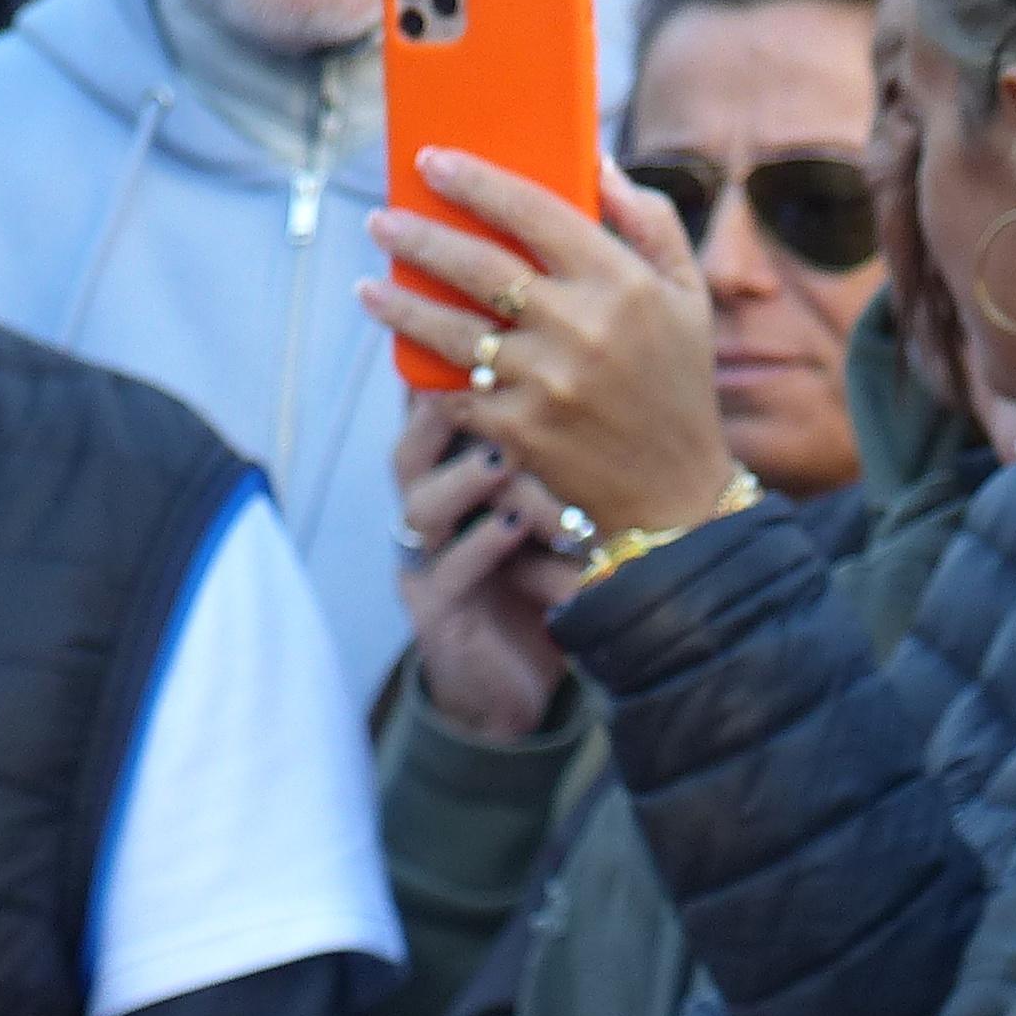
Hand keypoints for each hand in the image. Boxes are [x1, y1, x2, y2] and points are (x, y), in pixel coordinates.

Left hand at [359, 155, 738, 539]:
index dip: (476, 182)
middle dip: (418, 237)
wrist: (672, 489)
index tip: (432, 162)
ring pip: (451, 330)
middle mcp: (580, 327)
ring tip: (369, 286)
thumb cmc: (677, 380)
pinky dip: (429, 372)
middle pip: (478, 266)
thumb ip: (649, 221)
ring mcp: (544, 382)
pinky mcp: (518, 431)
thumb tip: (596, 163)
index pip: (535, 212)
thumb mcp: (687, 293)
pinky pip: (457, 391)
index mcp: (621, 282)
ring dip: (400, 305)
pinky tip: (405, 351)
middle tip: (381, 220)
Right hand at [391, 394, 573, 739]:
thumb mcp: (552, 506)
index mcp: (450, 481)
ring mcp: (426, 562)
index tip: (486, 332)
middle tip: (488, 381)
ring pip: (424, 505)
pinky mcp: (438, 613)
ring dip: (470, 479)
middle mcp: (428, 513)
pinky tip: (516, 528)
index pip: (434, 411)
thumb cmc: (546, 580)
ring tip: (507, 460)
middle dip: (443, 410)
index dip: (449, 370)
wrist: (524, 683)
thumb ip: (557, 448)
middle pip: (411, 447)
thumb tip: (604, 366)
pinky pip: (449, 569)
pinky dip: (481, 546)